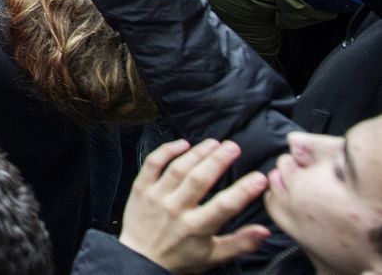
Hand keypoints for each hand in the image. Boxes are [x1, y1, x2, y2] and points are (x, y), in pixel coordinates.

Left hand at [119, 139, 270, 272]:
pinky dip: (167, 150)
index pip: (225, 205)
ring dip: (198, 152)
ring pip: (179, 168)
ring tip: (214, 143)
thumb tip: (265, 231)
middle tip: (234, 147)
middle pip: (200, 179)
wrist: (139, 260)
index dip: (244, 190)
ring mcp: (157, 196)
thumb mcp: (213, 256)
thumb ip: (240, 243)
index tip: (260, 177)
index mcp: (196, 227)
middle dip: (219, 160)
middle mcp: (176, 209)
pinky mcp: (141, 188)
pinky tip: (183, 144)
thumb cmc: (179, 258)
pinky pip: (153, 163)